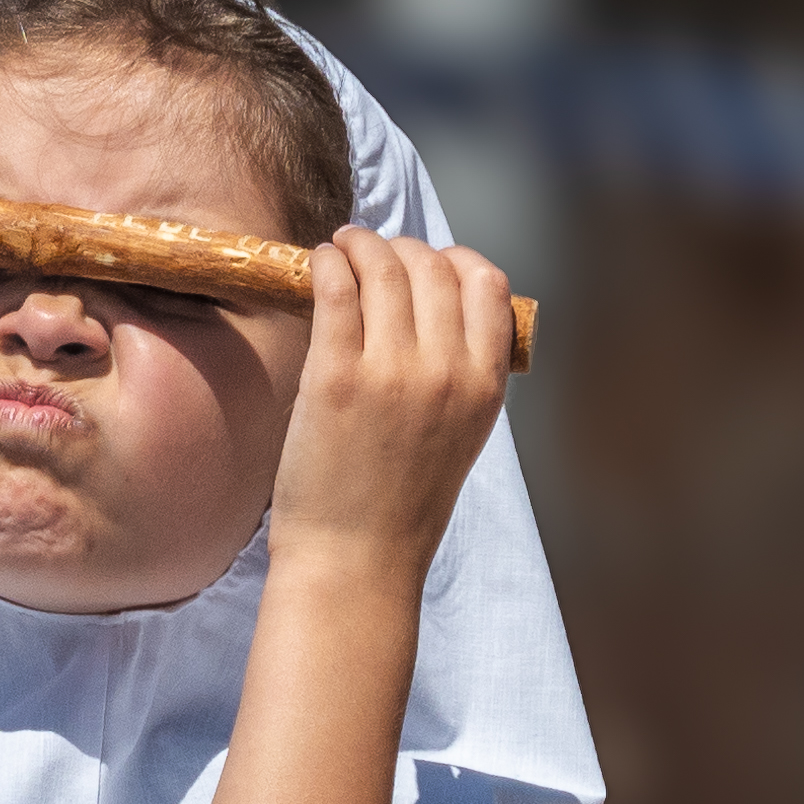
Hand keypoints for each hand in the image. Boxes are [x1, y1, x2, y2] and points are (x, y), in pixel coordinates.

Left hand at [266, 228, 509, 586]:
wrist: (356, 559)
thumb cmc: (398, 504)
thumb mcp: (459, 435)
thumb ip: (459, 377)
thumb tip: (433, 319)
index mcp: (486, 384)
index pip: (487, 284)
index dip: (455, 260)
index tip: (425, 262)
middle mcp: (448, 370)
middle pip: (433, 267)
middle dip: (401, 248)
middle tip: (371, 252)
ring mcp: (393, 371)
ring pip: (385, 269)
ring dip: (360, 244)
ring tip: (340, 246)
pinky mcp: (336, 377)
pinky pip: (337, 291)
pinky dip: (327, 263)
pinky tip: (316, 263)